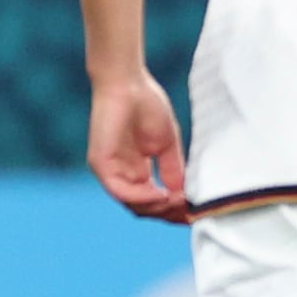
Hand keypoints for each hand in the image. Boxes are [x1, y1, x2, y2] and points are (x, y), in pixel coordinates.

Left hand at [87, 67, 191, 221]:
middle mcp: (120, 174)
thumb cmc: (146, 107)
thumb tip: (185, 197)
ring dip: (158, 208)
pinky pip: (120, 191)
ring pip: (133, 204)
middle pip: (143, 208)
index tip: (195, 213)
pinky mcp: (101, 163)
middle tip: (190, 212)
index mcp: (134, 171)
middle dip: (168, 213)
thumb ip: (173, 171)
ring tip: (179, 203)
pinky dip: (143, 197)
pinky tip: (162, 195)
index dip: (173, 211)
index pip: (151, 202)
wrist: (128, 83)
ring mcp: (109, 170)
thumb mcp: (166, 145)